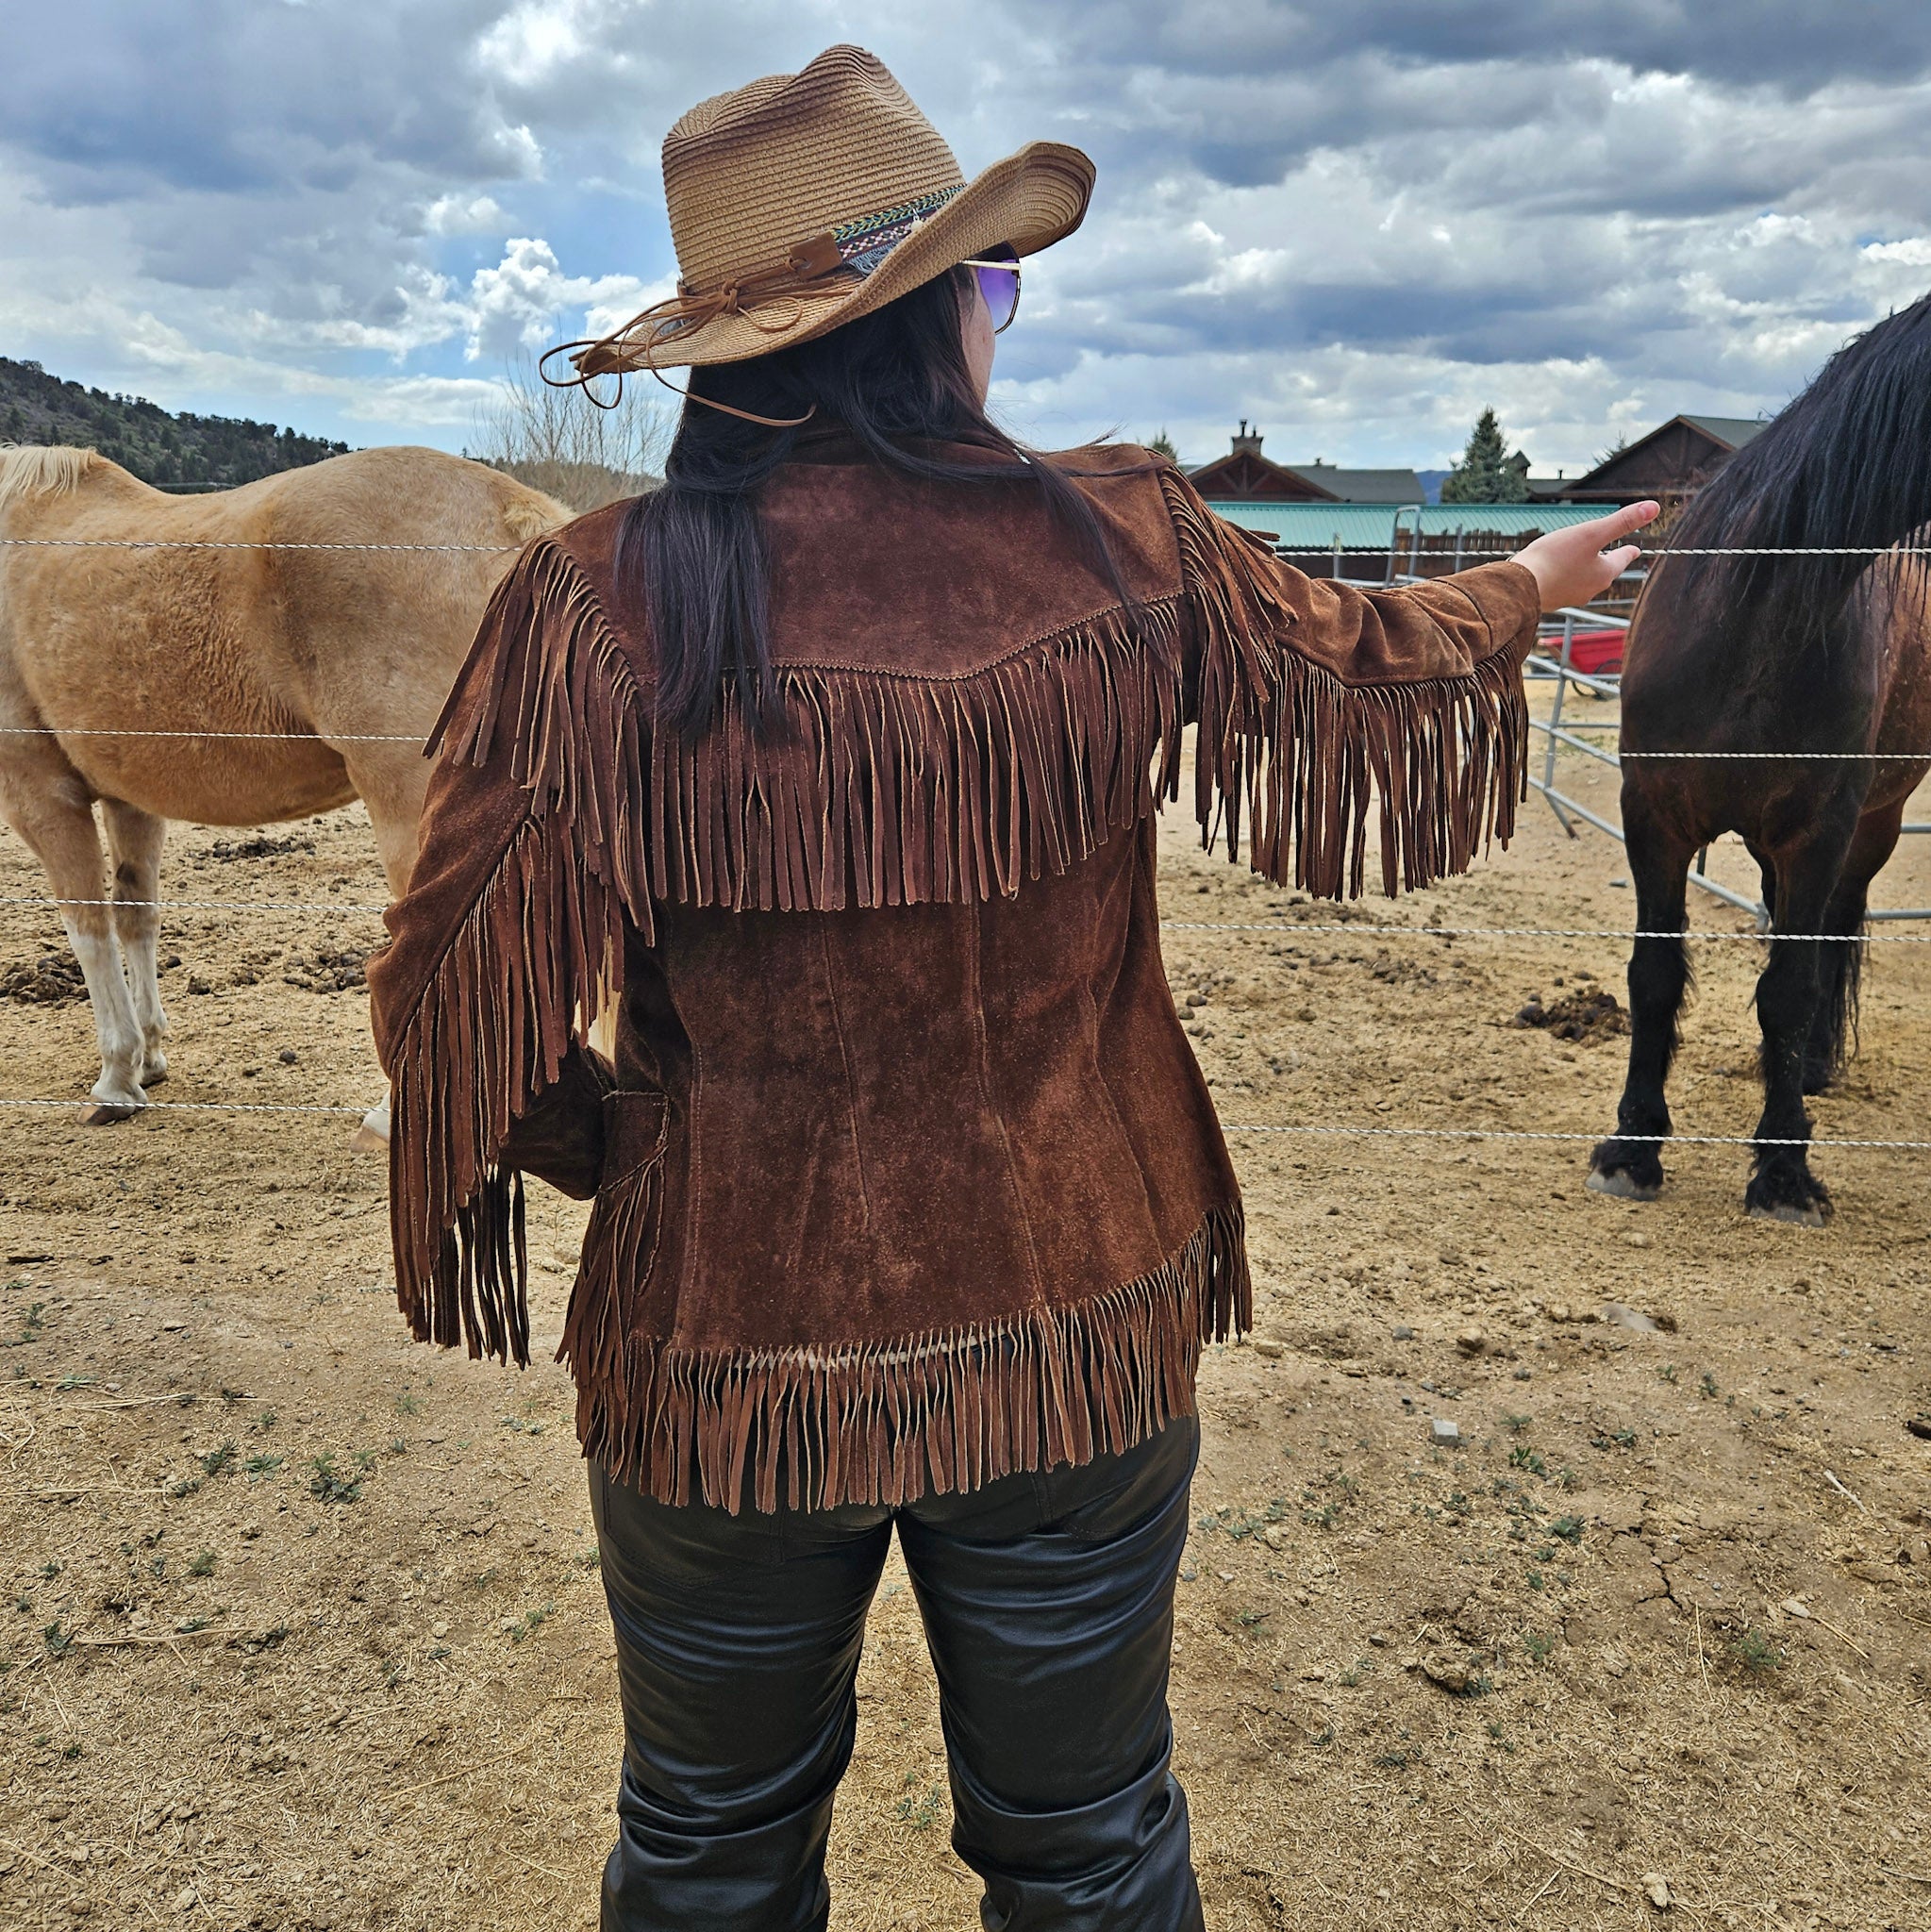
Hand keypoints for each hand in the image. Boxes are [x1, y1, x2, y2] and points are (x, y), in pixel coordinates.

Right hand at [1511, 500, 1658, 613]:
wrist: (1521, 587)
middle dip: (1605, 561)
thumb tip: (1654, 508)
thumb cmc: (1555, 559)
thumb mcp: (1592, 532)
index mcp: (1604, 573)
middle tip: (1606, 553)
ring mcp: (1569, 597)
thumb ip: (1622, 522)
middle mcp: (1590, 589)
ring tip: (1576, 561)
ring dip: (1582, 569)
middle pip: (1603, 572)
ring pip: (1582, 580)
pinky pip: (1562, 585)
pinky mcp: (1550, 600)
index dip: (1629, 551)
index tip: (1634, 549)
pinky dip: (1563, 577)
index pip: (1622, 559)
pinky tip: (1554, 572)